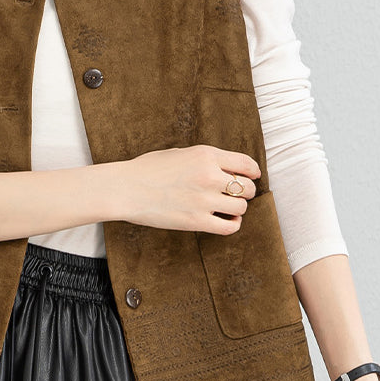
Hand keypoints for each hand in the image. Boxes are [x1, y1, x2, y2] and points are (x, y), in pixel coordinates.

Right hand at [118, 144, 261, 234]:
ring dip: (237, 208)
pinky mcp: (197, 221)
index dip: (253, 172)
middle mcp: (209, 176)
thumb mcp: (179, 154)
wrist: (126, 189)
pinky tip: (227, 221)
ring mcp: (204, 200)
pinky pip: (230, 226)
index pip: (246, 164)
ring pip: (241, 207)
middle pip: (247, 187)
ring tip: (228, 208)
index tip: (252, 177)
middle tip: (235, 195)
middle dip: (245, 191)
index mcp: (206, 155)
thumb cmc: (147, 170)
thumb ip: (204, 160)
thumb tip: (224, 169)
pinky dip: (233, 224)